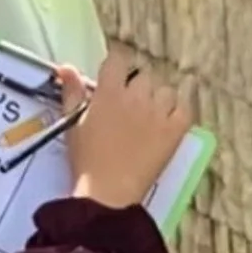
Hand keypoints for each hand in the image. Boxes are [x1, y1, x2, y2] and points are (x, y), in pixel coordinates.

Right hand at [68, 51, 191, 211]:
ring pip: (166, 90)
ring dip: (159, 99)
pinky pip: (185, 108)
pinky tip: (169, 122)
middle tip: (131, 107)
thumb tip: (66, 67)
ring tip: (150, 117)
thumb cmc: (87, 160)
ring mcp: (158, 113)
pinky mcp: (175, 131)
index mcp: (108, 92)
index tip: (116, 77)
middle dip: (138, 87)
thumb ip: (72, 93)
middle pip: (144, 76)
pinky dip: (179, 112)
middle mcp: (136, 97)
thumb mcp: (73, 123)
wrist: (108, 193)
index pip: (118, 59)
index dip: (118, 65)